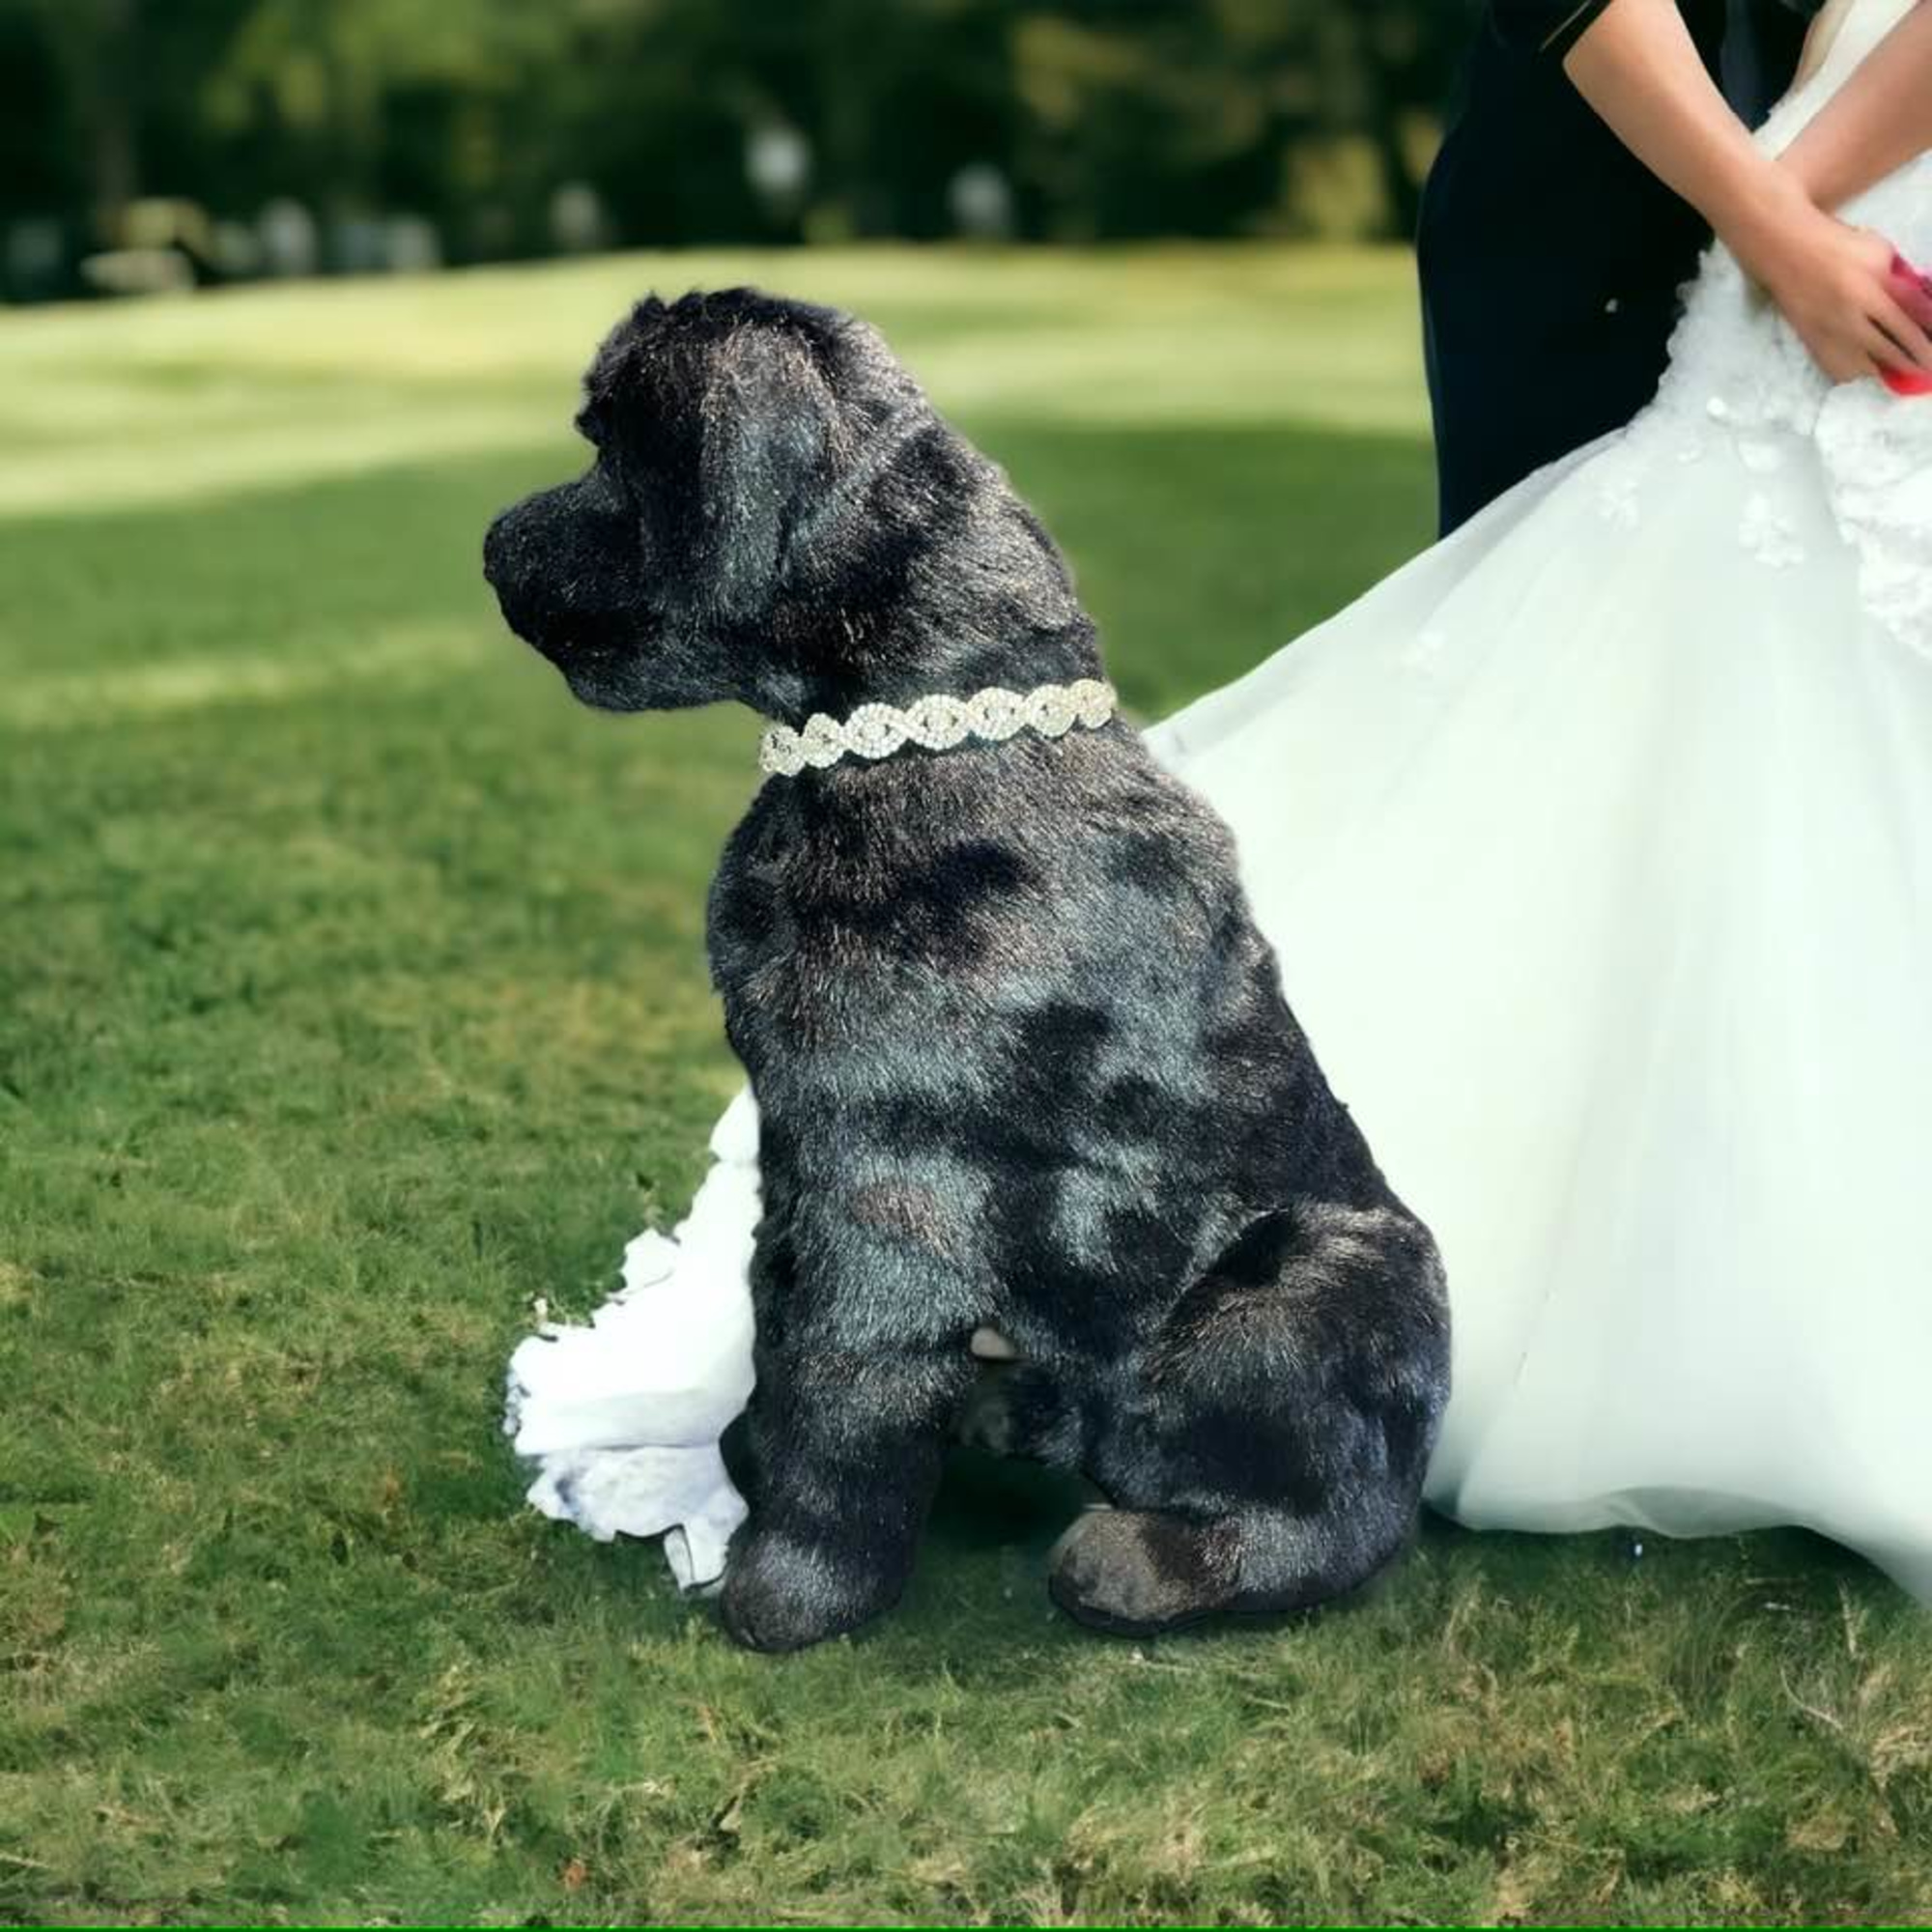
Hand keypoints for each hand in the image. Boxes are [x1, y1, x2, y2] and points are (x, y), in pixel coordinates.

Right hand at [1729, 181, 1931, 384]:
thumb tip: (1918, 300)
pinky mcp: (1813, 342)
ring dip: (1886, 371)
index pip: (1913, 313)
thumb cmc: (1837, 245)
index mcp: (1873, 287)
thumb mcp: (1879, 250)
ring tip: (1902, 372)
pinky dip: (1857, 374)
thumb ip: (1900, 276)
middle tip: (1929, 367)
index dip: (1931, 329)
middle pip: (1893, 347)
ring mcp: (1831, 333)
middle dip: (1916, 358)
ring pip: (1865, 366)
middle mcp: (1853, 315)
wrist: (1787, 251)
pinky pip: (1838, 368)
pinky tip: (1866, 372)